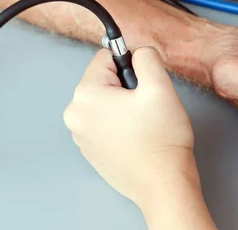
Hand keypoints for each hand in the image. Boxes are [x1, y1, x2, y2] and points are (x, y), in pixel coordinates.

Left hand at [63, 47, 199, 207]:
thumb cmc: (161, 139)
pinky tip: (136, 139)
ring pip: (105, 101)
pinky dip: (119, 124)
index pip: (106, 57)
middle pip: (103, 80)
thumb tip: (137, 52)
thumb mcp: (160, 85)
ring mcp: (79, 135)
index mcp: (85, 95)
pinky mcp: (89, 149)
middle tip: (145, 109)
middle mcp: (74, 114)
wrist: (163, 185)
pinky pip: (103, 122)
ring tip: (141, 125)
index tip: (142, 87)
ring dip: (122, 106)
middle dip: (125, 88)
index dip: (130, 66)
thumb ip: (146, 57)